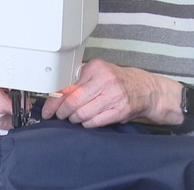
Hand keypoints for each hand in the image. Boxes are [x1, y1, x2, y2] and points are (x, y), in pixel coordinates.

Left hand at [41, 59, 183, 127]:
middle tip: (60, 115)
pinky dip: (87, 124)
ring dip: (75, 119)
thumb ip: (79, 83)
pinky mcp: (120, 111)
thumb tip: (57, 96)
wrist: (145, 89)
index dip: (54, 102)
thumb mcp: (97, 73)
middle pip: (73, 103)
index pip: (68, 88)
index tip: (48, 110)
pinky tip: (86, 121)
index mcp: (96, 69)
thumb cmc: (118, 80)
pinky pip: (96, 122)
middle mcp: (105, 82)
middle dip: (62, 113)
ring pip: (83, 114)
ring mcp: (114, 97)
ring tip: (74, 117)